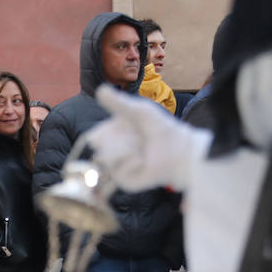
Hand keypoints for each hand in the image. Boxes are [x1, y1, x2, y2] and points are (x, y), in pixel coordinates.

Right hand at [83, 85, 212, 191]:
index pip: (93, 137)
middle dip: (119, 137)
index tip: (123, 126)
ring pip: (106, 158)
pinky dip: (133, 162)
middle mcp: (111, 155)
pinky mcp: (125, 182)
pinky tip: (144, 161)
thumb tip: (100, 89)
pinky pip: (119, 170)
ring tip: (141, 148)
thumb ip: (118, 103)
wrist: (179, 149)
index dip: (106, 130)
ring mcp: (117, 170)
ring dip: (126, 148)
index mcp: (111, 138)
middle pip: (98, 147)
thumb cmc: (160, 129)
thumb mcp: (139, 111)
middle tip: (137, 137)